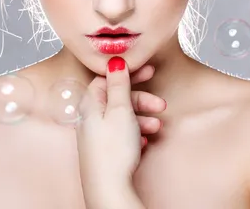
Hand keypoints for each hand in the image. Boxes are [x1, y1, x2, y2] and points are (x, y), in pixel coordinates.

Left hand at [75, 56, 166, 189]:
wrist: (109, 188)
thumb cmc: (112, 150)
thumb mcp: (120, 110)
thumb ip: (118, 84)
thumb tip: (113, 60)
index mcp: (89, 104)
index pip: (106, 79)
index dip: (128, 74)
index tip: (147, 72)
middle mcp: (89, 118)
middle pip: (117, 99)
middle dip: (141, 99)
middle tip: (159, 102)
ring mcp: (96, 135)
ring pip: (122, 118)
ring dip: (142, 118)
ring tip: (157, 126)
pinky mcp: (104, 150)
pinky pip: (122, 134)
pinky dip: (136, 133)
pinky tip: (145, 141)